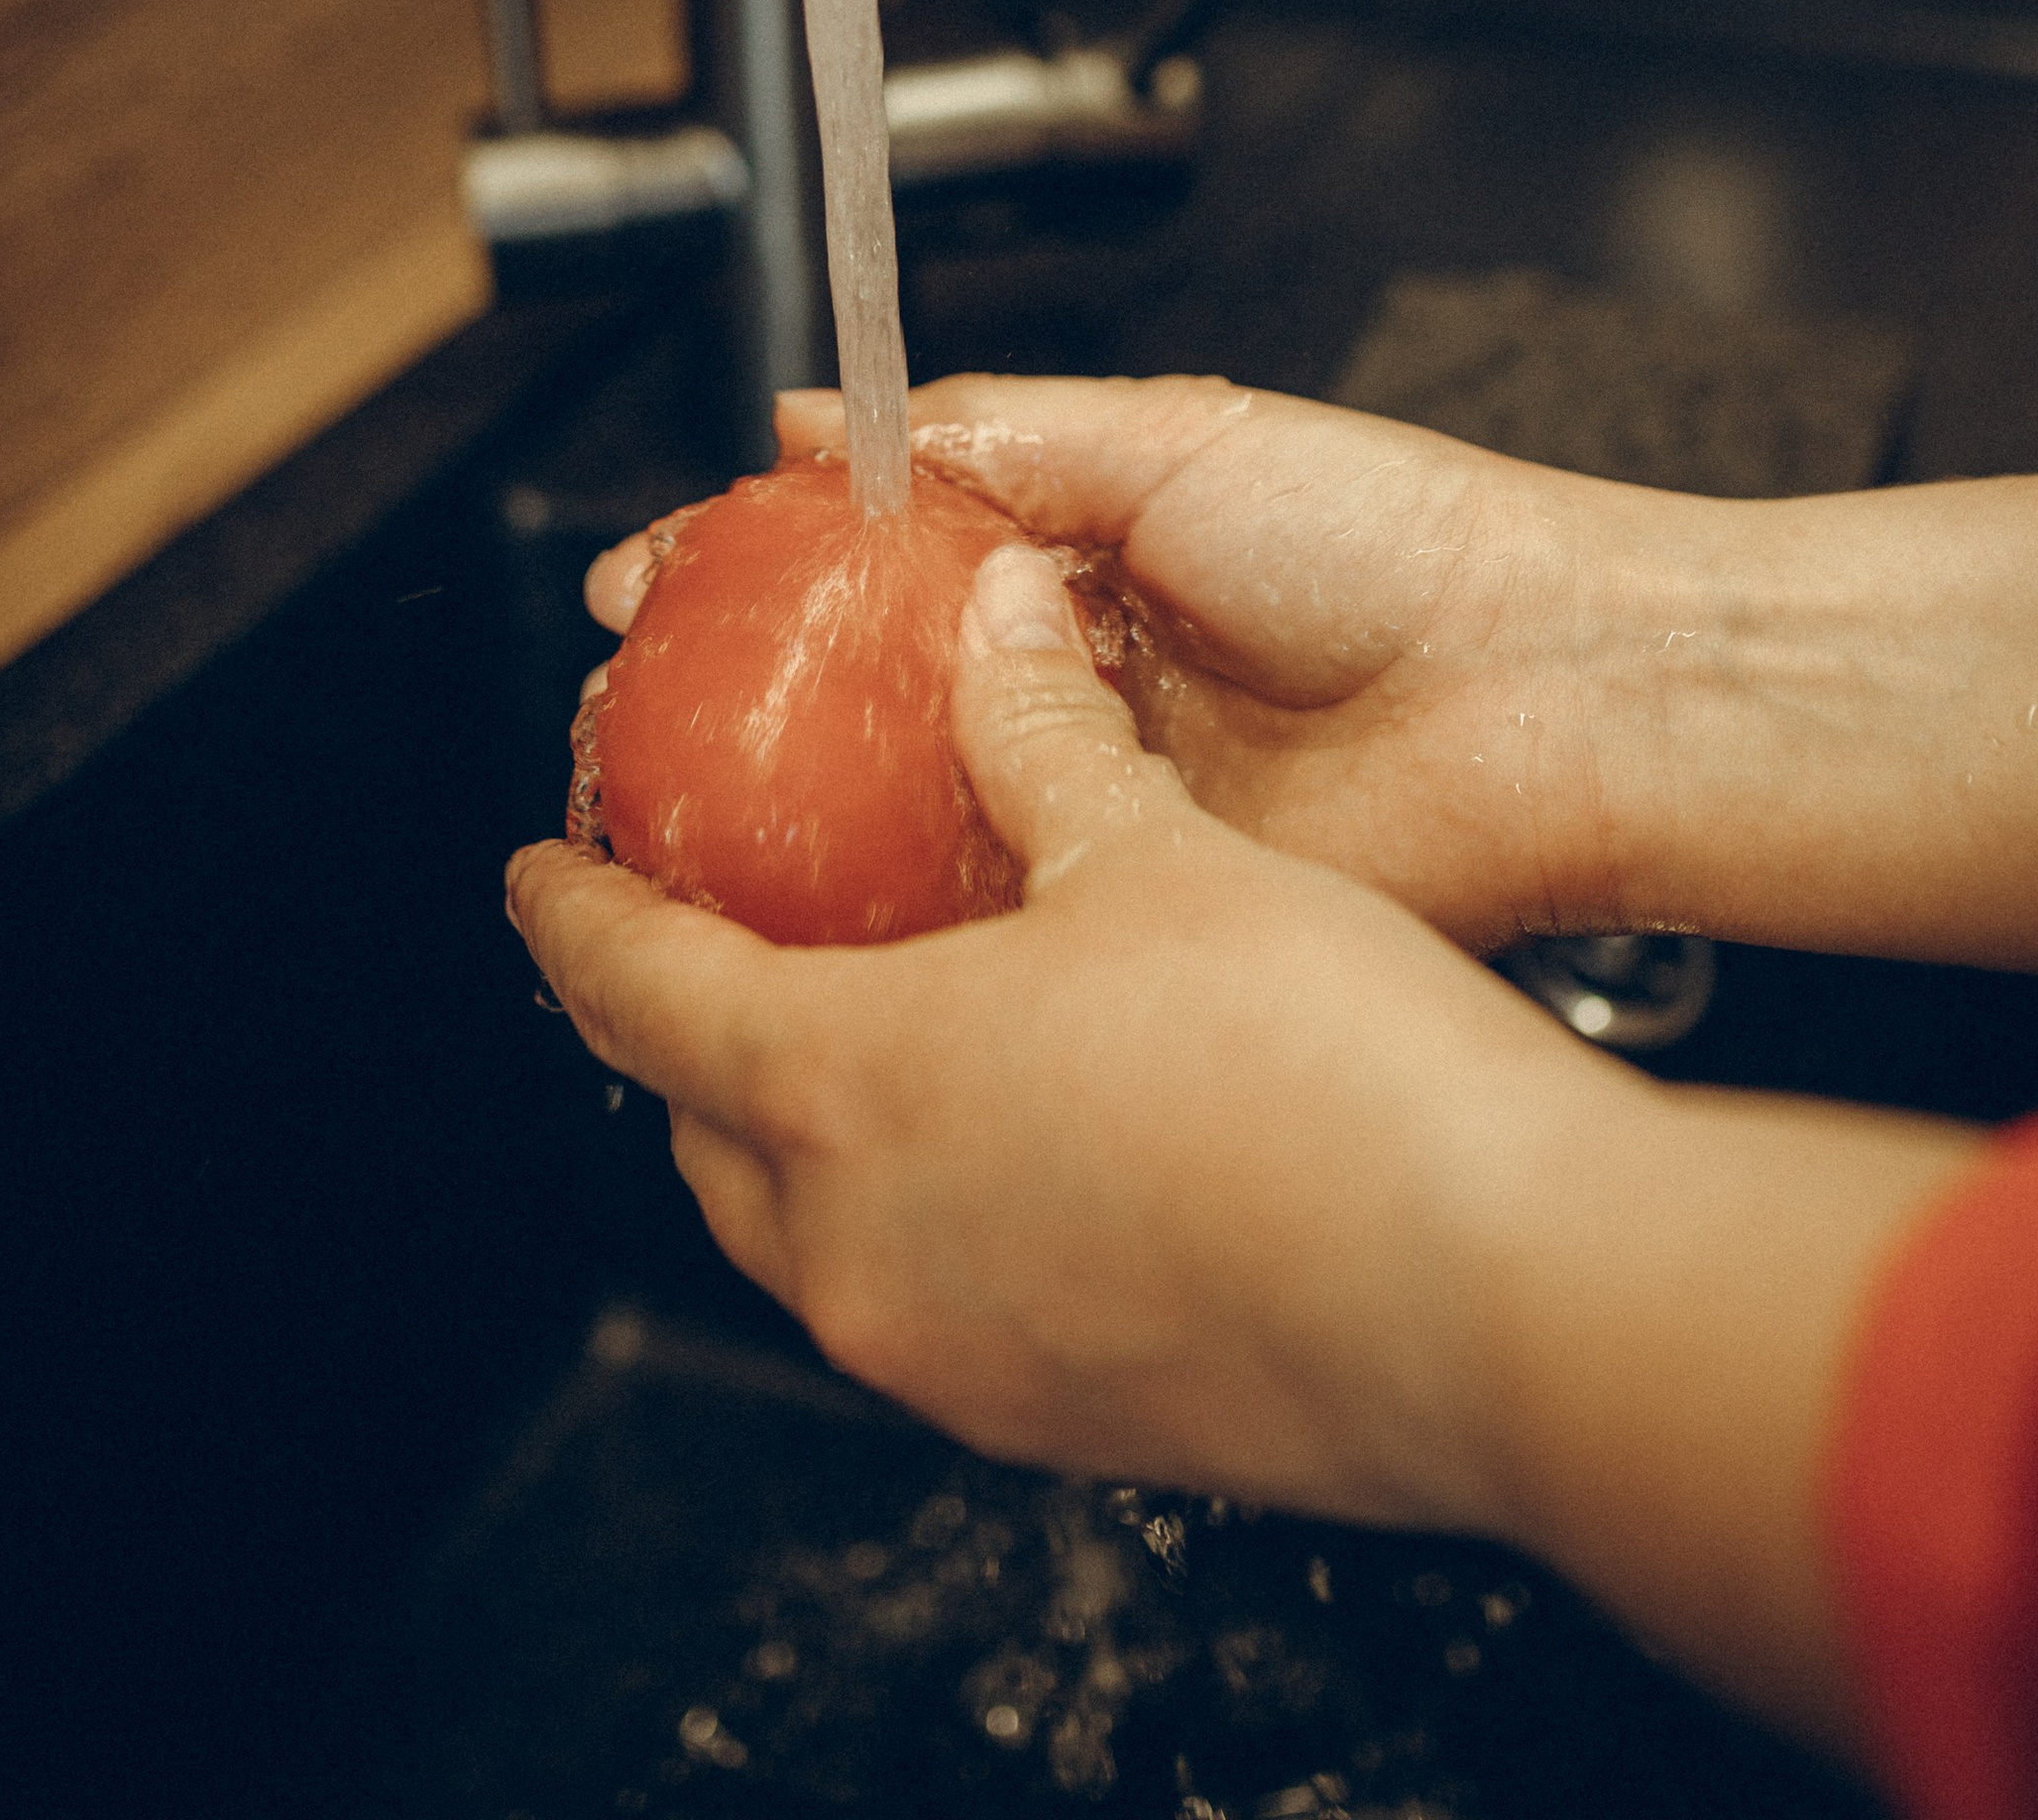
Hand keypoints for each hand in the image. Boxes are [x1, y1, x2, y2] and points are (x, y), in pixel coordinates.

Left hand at [515, 539, 1605, 1531]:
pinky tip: (1019, 1140)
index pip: (642, 995)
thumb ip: (1044, 730)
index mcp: (847, 1089)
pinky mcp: (1059, 1423)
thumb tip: (997, 613)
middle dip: (685, 1033)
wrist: (1499, 1302)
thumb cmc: (1316, 1070)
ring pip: (809, 1238)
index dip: (576, 922)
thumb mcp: (1155, 852)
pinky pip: (923, 1299)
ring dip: (801, 1133)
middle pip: (706, 1134)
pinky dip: (916, 1210)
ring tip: (869, 1029)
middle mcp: (864, 1252)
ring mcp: (956, 1361)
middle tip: (710, 936)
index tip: (538, 879)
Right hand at [713, 374, 1708, 953]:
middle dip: (733, 716)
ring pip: (898, 823)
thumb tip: (822, 417)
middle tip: (631, 721)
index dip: (747, 572)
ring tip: (673, 822)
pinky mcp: (1131, 909)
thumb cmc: (1404, 547)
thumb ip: (995, 430)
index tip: (651, 587)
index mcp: (1069, 559)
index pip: (863, 562)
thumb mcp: (1176, 436)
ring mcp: (1090, 804)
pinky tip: (808, 913)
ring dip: (785, 830)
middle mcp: (1064, 684)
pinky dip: (895, 922)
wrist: (1553, 706)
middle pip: (855, 705)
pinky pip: (985, 921)